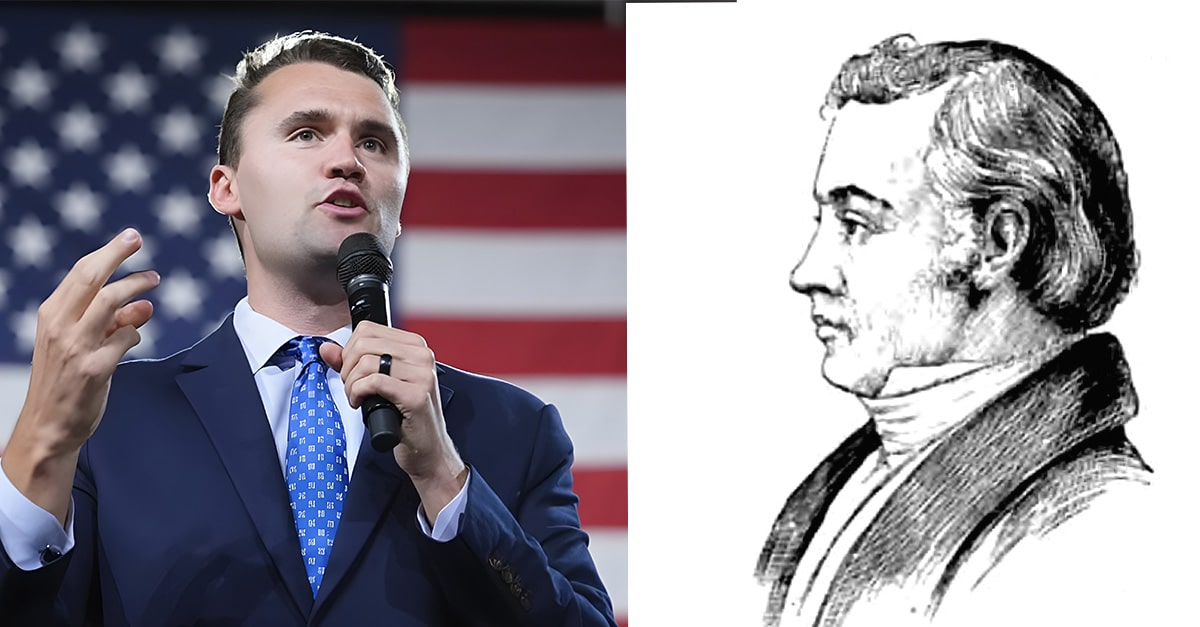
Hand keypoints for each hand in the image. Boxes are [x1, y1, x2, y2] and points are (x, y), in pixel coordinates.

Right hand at [1, 229, 157, 523]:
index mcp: (52, 315)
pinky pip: (126, 338)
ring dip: (136, 288)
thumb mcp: (77, 344)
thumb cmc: (65, 381)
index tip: (129, 238)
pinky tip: (134, 338)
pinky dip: (135, 334)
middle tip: (140, 241)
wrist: (50, 425)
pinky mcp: (95, 368)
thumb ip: (108, 323)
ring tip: (153, 282)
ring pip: (112, 302)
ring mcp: (76, 347)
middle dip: (119, 256)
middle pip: (93, 279)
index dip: (108, 253)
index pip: (80, 274)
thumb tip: (143, 305)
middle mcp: (60, 326)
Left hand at [321, 323, 466, 512]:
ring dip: (351, 383)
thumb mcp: (378, 384)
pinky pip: (373, 382)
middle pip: (364, 344)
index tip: (351, 372)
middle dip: (347, 368)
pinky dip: (357, 393)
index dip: (349, 350)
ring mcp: (422, 375)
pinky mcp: (416, 395)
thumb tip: (326, 349)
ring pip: (366, 362)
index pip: (368, 329)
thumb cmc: (404, 417)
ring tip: (356, 398)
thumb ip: (351, 364)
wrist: (427, 450)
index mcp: (415, 346)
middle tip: (352, 388)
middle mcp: (422, 356)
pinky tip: (360, 404)